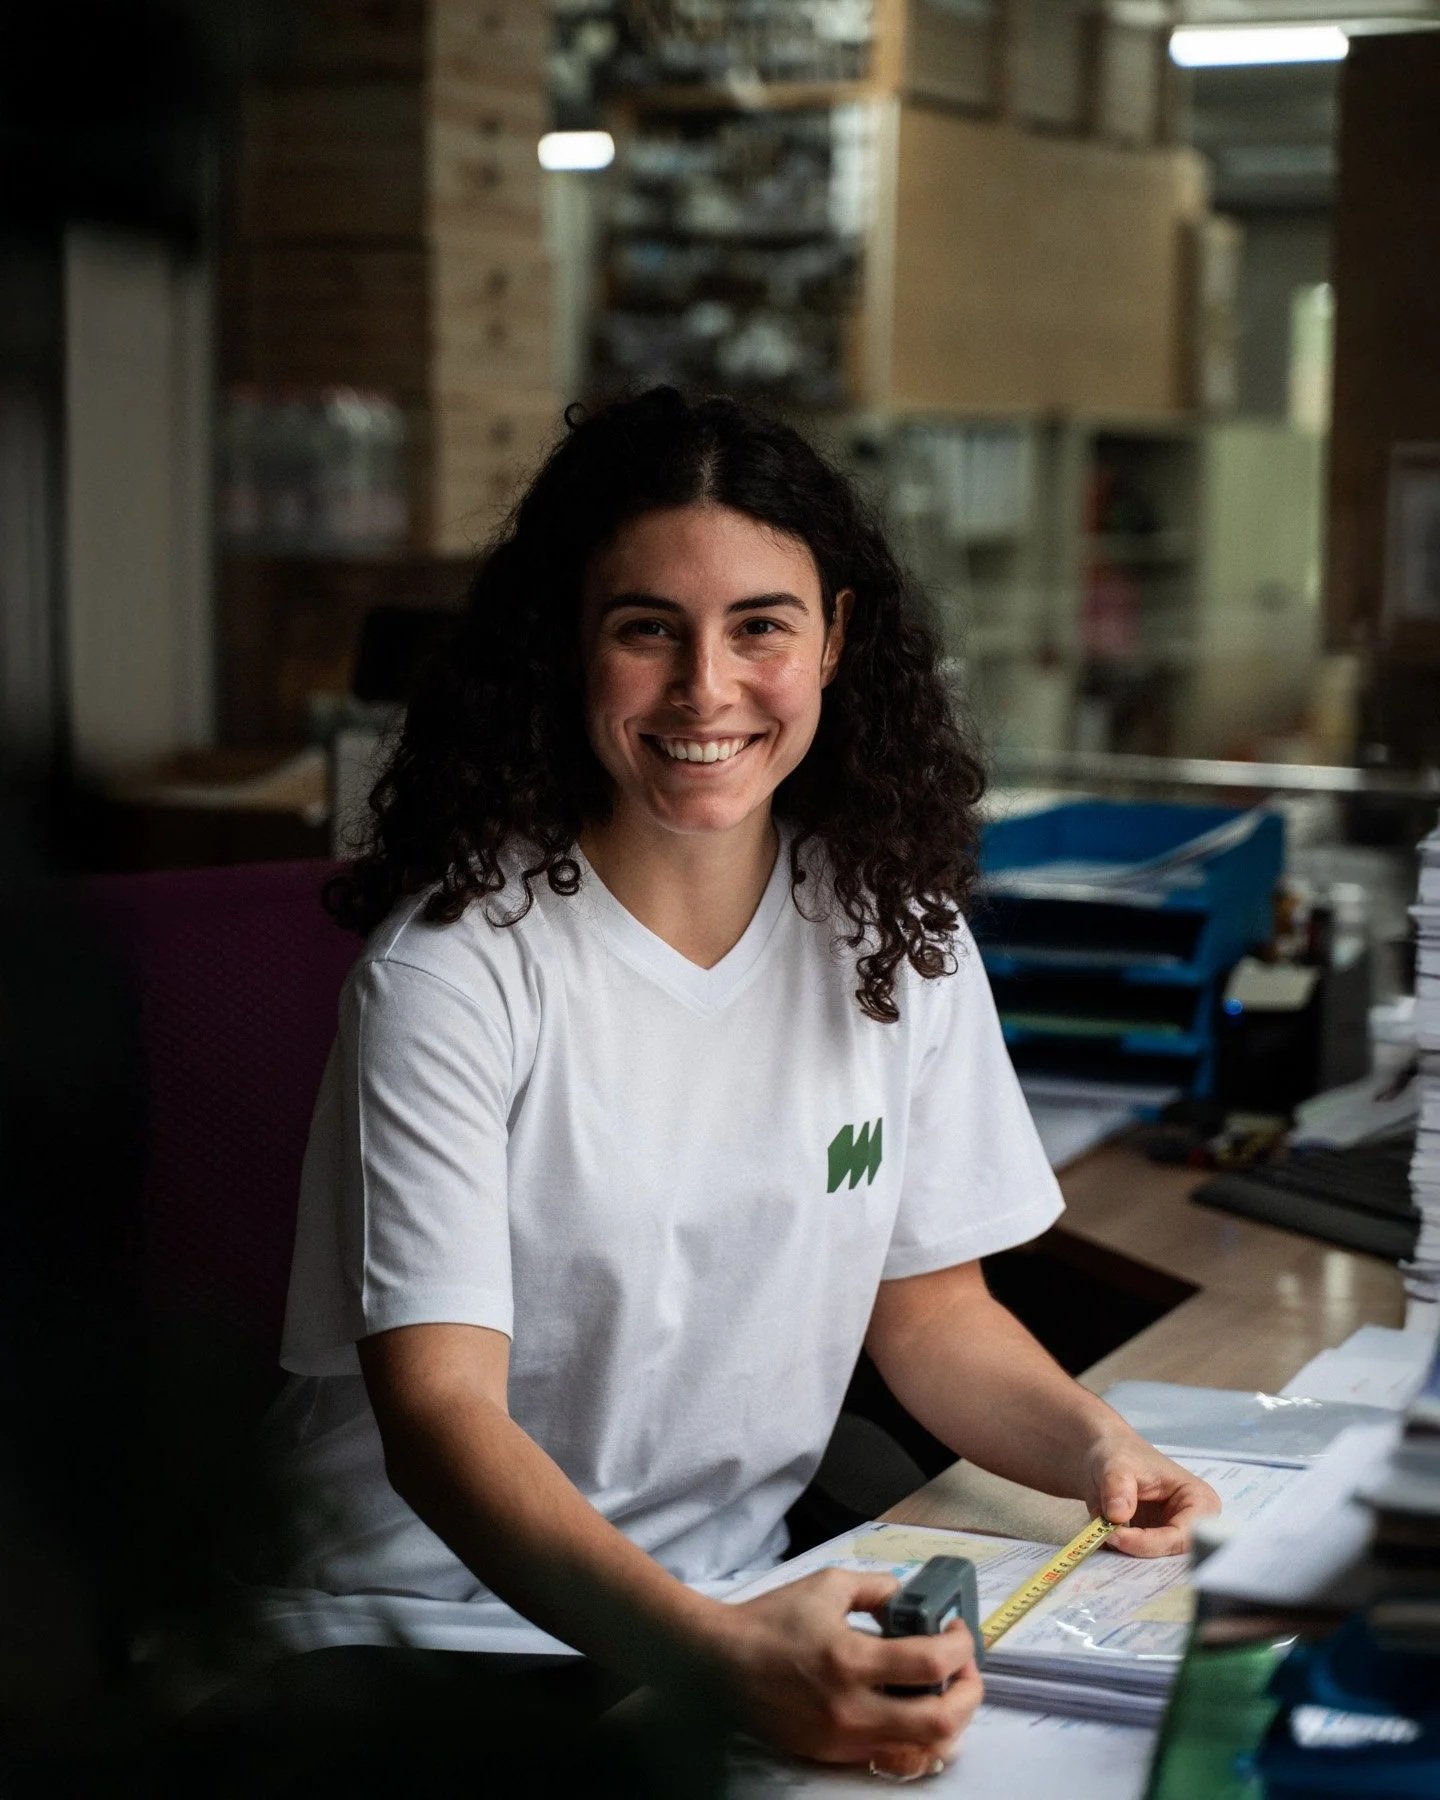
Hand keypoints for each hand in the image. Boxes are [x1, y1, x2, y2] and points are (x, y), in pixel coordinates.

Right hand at [704, 1567, 981, 1772]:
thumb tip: (909, 1601)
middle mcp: (851, 1708)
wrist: (719, 1663)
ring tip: (943, 1692)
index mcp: (850, 1659)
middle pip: (940, 1723)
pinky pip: (890, 1756)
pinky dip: (913, 1737)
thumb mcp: (827, 1585)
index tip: (958, 1631)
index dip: (960, 1646)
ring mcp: (842, 1739)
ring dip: (947, 1720)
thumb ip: (877, 1588)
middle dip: (969, 1695)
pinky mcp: (832, 1755)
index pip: (930, 1663)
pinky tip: (911, 1711)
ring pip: (922, 1750)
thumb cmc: (771, 1620)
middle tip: (966, 1670)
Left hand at [1082, 1433, 1220, 1557]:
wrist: (1103, 1459)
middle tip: (1105, 1544)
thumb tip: (1117, 1515)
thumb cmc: (1120, 1454)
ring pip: (1156, 1565)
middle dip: (1139, 1555)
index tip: (1114, 1535)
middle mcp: (1193, 1525)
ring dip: (1128, 1561)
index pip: (1181, 1535)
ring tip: (1100, 1544)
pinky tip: (1100, 1547)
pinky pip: (1141, 1564)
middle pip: (1172, 1556)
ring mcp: (1173, 1538)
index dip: (1149, 1542)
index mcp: (1200, 1501)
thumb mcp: (1116, 1463)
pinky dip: (1121, 1560)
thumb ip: (1118, 1486)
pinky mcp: (1153, 1547)